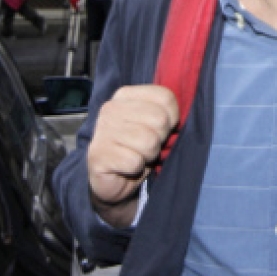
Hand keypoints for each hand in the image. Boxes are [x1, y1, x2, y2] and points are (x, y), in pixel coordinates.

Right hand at [87, 85, 178, 222]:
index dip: (173, 118)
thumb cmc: (136, 149)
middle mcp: (111, 108)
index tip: (161, 129)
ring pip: (149, 142)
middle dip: (160, 139)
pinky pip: (135, 162)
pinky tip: (126, 167)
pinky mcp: (98, 154)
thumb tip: (178, 118)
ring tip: (137, 155)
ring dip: (148, 155)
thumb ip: (165, 113)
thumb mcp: (153, 125)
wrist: (111, 180)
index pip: (165, 97)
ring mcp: (103, 130)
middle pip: (160, 119)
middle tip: (147, 146)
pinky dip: (136, 168)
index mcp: (125, 95)